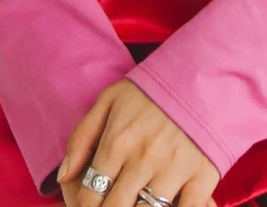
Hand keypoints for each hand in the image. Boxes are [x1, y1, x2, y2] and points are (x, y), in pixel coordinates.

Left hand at [57, 78, 217, 206]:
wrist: (202, 73)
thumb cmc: (151, 91)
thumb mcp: (109, 100)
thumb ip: (82, 137)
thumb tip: (63, 177)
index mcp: (117, 141)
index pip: (89, 195)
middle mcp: (143, 158)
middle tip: (112, 206)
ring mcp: (174, 169)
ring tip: (135, 204)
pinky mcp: (203, 176)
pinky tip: (164, 206)